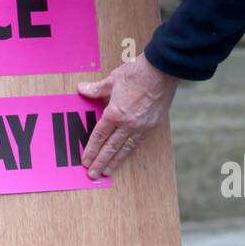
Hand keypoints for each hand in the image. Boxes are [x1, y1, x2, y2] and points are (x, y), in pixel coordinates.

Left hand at [77, 54, 178, 178]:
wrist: (162, 71)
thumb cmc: (137, 73)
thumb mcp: (112, 80)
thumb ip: (96, 89)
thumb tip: (82, 90)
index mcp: (115, 113)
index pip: (99, 136)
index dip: (91, 150)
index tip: (85, 160)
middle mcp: (128, 124)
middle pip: (110, 147)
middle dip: (100, 162)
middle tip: (92, 175)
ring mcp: (141, 126)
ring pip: (125, 149)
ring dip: (115, 161)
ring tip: (107, 171)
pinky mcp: (152, 125)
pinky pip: (137, 143)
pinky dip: (129, 152)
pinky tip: (124, 156)